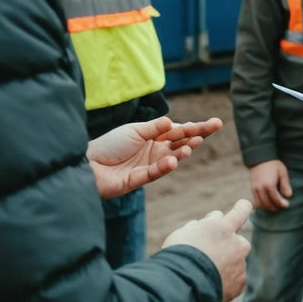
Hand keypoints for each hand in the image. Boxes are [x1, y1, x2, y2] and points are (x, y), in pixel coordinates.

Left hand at [87, 116, 223, 198]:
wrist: (88, 164)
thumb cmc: (109, 144)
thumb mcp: (134, 131)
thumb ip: (154, 128)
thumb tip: (173, 122)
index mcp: (154, 137)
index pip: (179, 131)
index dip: (196, 128)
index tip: (215, 123)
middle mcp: (155, 151)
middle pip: (181, 143)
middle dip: (197, 136)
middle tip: (214, 129)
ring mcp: (149, 165)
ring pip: (171, 158)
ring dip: (182, 151)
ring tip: (192, 145)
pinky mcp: (139, 179)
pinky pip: (154, 172)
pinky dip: (164, 166)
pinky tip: (172, 160)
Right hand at [163, 200, 252, 301]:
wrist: (183, 283)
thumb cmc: (178, 255)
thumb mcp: (185, 232)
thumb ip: (200, 228)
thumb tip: (203, 229)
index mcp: (222, 227)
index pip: (239, 213)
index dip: (242, 208)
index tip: (245, 205)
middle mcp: (236, 243)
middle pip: (235, 240)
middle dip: (226, 244)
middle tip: (209, 253)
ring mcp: (240, 264)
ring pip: (234, 260)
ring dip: (224, 264)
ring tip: (203, 273)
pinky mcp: (239, 283)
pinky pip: (233, 278)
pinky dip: (224, 280)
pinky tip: (209, 284)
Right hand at [248, 159, 292, 211]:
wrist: (260, 158)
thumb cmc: (273, 165)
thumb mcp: (282, 172)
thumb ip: (285, 185)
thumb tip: (289, 196)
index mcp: (269, 185)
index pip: (276, 199)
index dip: (282, 204)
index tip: (287, 205)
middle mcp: (260, 188)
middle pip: (268, 204)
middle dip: (275, 207)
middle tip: (281, 207)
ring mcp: (255, 189)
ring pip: (261, 204)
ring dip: (268, 207)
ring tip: (275, 206)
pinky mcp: (252, 188)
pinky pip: (256, 201)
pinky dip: (262, 205)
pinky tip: (267, 203)